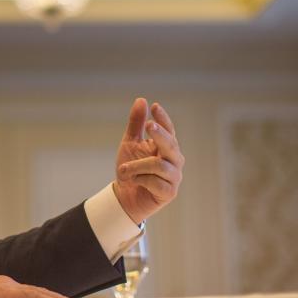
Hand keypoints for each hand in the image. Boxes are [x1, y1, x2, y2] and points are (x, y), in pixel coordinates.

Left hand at [113, 98, 183, 223]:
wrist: (124, 196)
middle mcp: (174, 160)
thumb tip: (141, 100)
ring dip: (137, 166)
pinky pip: (155, 182)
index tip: (155, 106)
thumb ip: (136, 124)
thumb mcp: (129, 143)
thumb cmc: (130, 169)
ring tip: (123, 169)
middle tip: (147, 125)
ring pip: (158, 165)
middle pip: (171, 144)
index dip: (163, 118)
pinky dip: (140, 179)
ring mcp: (174, 177)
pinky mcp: (169, 192)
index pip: (169, 130)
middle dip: (159, 134)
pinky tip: (133, 181)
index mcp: (166, 147)